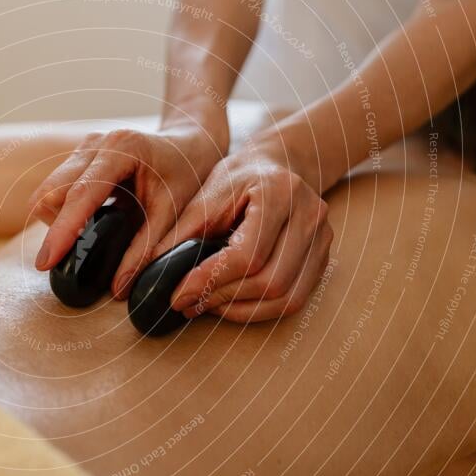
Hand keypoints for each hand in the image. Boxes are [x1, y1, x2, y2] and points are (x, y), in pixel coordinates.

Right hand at [29, 120, 227, 297]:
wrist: (189, 145)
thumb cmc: (186, 174)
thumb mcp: (172, 213)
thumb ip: (145, 249)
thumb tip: (118, 288)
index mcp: (122, 149)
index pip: (81, 194)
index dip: (61, 230)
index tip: (45, 262)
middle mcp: (96, 144)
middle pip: (50, 190)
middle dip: (54, 228)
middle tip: (69, 258)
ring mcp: (84, 149)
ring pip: (48, 191)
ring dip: (58, 221)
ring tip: (86, 238)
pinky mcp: (79, 158)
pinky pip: (56, 190)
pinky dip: (64, 213)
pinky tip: (89, 224)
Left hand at [155, 138, 333, 322]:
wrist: (278, 165)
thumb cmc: (238, 178)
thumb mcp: (206, 194)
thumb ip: (182, 233)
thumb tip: (152, 272)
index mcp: (279, 192)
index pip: (248, 254)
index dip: (210, 280)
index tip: (178, 294)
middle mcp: (310, 216)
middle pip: (270, 281)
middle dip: (223, 298)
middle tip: (187, 303)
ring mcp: (323, 239)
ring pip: (285, 298)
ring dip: (239, 310)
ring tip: (205, 305)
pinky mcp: (322, 258)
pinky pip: (293, 300)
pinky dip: (258, 310)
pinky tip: (229, 303)